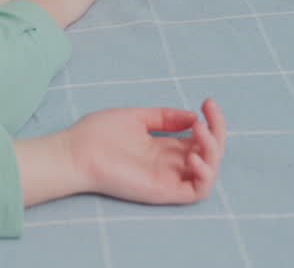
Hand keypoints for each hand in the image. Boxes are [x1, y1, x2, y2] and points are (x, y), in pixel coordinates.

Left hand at [68, 99, 226, 203]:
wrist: (77, 151)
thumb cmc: (98, 134)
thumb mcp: (137, 117)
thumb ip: (165, 117)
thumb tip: (193, 116)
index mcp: (164, 147)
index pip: (200, 138)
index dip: (211, 121)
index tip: (207, 101)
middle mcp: (170, 163)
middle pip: (210, 153)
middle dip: (217, 131)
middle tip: (207, 114)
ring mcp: (168, 178)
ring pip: (210, 172)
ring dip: (213, 150)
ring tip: (199, 131)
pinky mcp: (164, 192)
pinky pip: (198, 191)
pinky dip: (205, 174)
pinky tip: (192, 155)